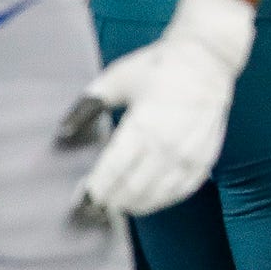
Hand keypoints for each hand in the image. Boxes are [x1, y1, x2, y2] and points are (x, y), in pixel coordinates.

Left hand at [57, 0, 253, 223]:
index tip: (78, 201)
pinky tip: (147, 201)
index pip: (112, 172)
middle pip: (132, 190)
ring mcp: (189, 155)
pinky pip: (181, 191)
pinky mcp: (206, 158)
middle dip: (109, 203)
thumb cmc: (158, 66)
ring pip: (157, 195)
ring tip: (116, 206)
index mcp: (143, 125)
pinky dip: (162, 201)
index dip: (93, 191)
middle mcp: (168, 146)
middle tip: (92, 208)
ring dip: (134, 206)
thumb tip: (62, 134)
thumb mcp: (115, 79)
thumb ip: (86, 107)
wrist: (208, 61)